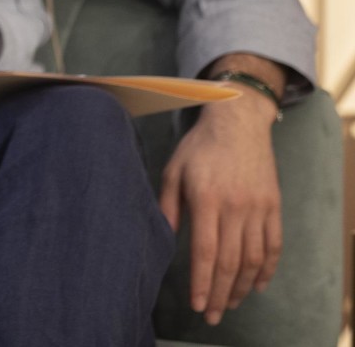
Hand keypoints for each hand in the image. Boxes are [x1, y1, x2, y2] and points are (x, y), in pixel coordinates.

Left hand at [159, 92, 281, 324]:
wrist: (238, 123)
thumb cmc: (198, 147)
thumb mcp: (173, 170)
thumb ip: (167, 206)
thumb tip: (163, 240)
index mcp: (206, 199)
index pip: (206, 252)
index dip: (203, 283)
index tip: (199, 305)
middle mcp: (235, 207)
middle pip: (231, 263)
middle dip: (222, 294)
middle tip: (215, 316)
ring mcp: (258, 208)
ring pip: (254, 259)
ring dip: (244, 287)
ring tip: (232, 304)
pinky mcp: (273, 206)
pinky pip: (274, 245)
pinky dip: (268, 269)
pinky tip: (259, 285)